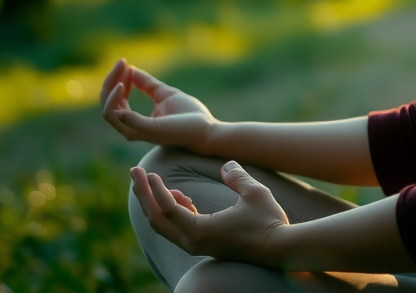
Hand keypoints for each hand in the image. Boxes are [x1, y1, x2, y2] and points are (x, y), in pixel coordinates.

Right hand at [101, 58, 217, 152]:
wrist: (205, 128)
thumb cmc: (187, 114)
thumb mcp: (164, 93)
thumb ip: (147, 84)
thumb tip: (132, 70)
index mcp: (134, 120)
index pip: (114, 101)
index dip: (116, 80)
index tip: (124, 63)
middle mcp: (132, 127)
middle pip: (107, 105)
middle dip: (111, 81)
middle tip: (120, 62)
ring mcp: (137, 131)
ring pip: (109, 112)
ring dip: (111, 90)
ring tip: (122, 73)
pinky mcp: (147, 130)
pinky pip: (124, 119)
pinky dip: (118, 101)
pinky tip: (123, 84)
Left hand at [130, 161, 288, 267]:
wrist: (280, 249)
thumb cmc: (268, 221)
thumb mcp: (255, 192)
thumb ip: (237, 176)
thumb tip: (225, 165)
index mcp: (201, 230)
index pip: (168, 209)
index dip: (156, 188)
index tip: (149, 171)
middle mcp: (194, 242)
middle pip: (157, 220)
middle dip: (143, 195)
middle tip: (135, 172)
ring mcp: (198, 245)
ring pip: (164, 225)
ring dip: (155, 202)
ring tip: (153, 181)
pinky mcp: (204, 244)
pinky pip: (178, 228)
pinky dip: (172, 210)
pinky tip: (181, 196)